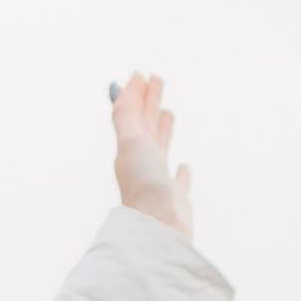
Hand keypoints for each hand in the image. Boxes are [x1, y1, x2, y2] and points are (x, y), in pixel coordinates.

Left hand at [110, 73, 192, 237]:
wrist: (158, 226)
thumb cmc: (144, 184)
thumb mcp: (131, 142)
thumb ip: (125, 117)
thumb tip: (116, 89)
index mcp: (130, 150)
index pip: (132, 114)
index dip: (136, 94)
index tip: (140, 74)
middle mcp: (142, 163)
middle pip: (145, 126)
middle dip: (149, 102)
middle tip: (155, 79)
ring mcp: (159, 181)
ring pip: (161, 149)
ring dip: (163, 129)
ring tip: (167, 113)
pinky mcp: (175, 200)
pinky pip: (178, 182)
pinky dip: (181, 172)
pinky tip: (184, 167)